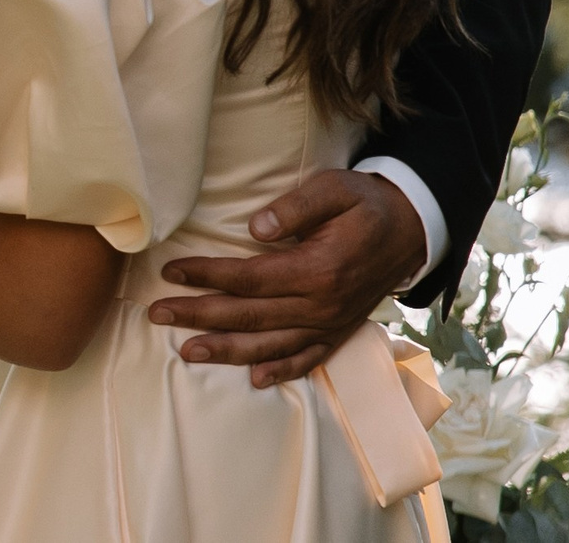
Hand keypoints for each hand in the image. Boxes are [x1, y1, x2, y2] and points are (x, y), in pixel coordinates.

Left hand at [146, 168, 425, 385]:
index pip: (249, 278)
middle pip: (250, 315)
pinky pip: (309, 359)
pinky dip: (283, 371)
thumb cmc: (365, 203)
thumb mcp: (335, 188)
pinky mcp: (340, 332)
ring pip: (271, 345)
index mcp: (318, 269)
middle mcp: (322, 305)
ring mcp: (332, 324)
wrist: (411, 231)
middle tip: (156, 313)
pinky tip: (256, 379)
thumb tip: (254, 229)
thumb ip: (295, 207)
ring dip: (227, 350)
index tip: (171, 271)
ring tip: (186, 352)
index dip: (207, 275)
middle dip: (199, 315)